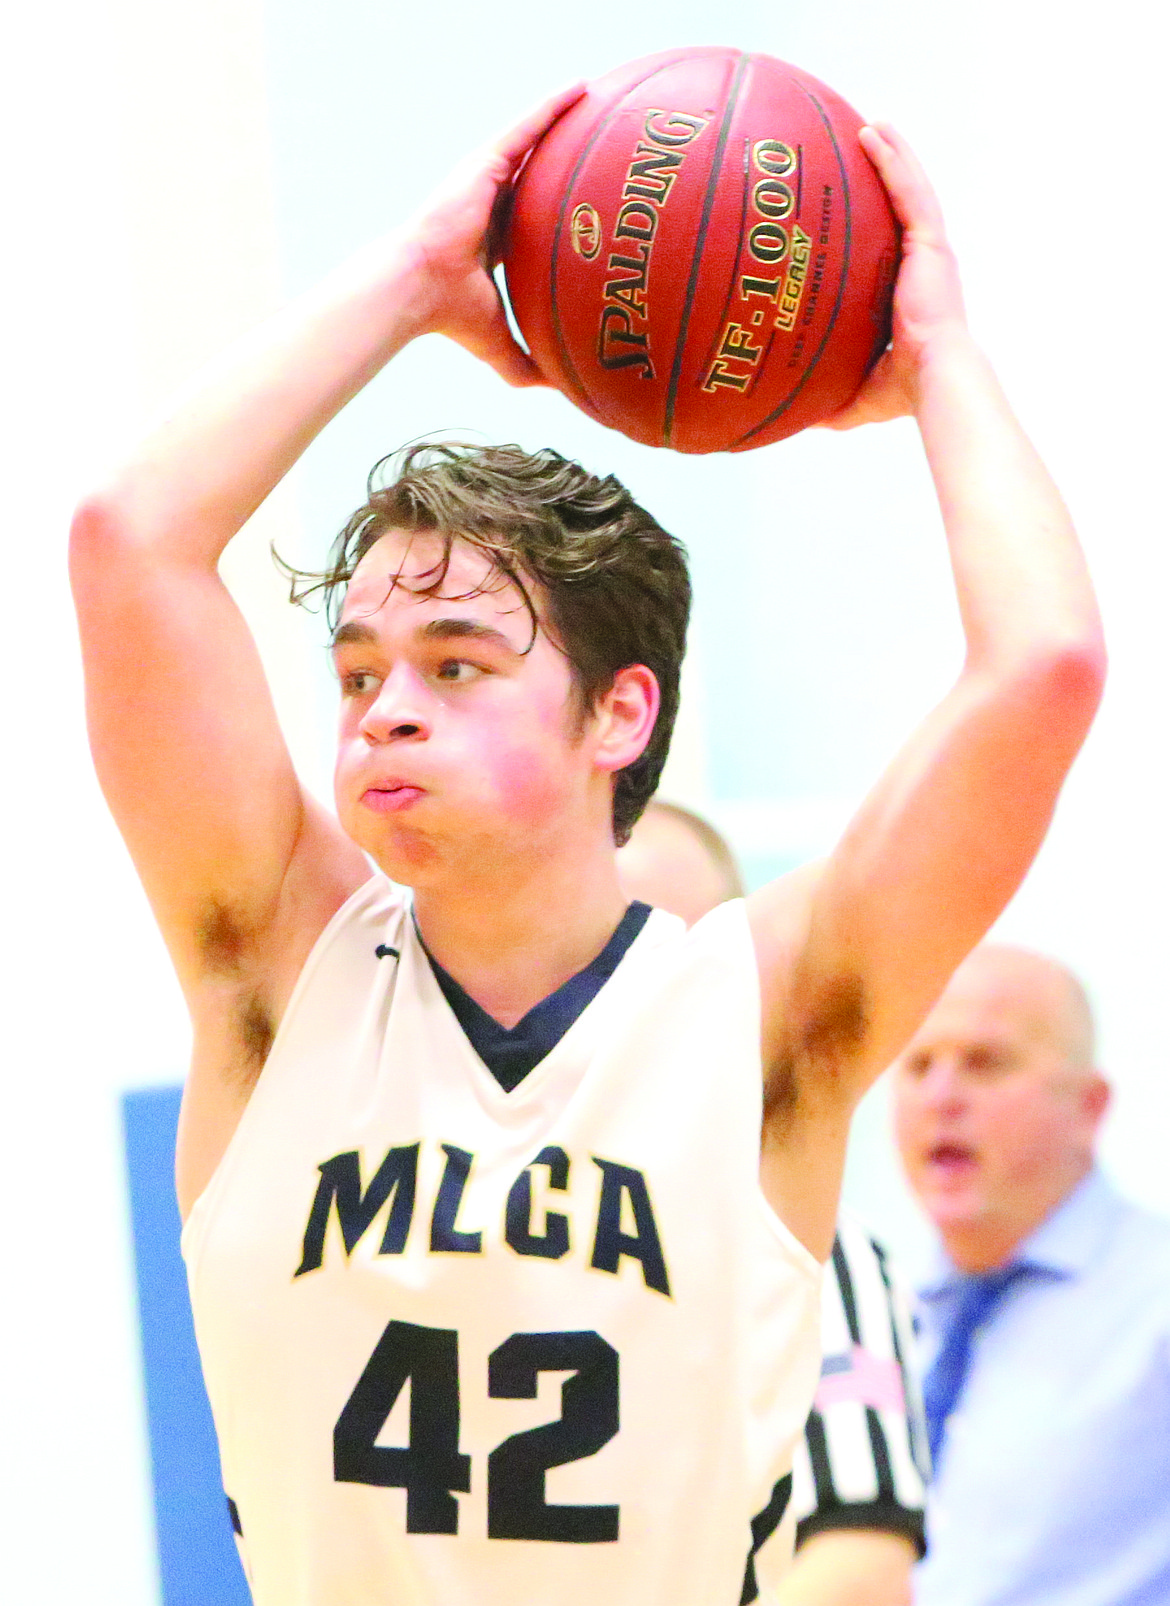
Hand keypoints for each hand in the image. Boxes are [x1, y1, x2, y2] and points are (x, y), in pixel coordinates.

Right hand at [402, 84, 584, 387]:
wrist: (420, 289)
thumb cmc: (452, 318)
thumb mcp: (499, 345)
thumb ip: (526, 365)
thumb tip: (560, 393)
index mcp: (495, 239)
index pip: (533, 216)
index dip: (559, 207)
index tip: (590, 204)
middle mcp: (492, 203)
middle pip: (537, 172)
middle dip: (565, 155)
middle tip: (606, 144)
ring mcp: (487, 179)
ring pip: (535, 139)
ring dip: (565, 118)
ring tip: (602, 97)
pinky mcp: (485, 162)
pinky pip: (527, 126)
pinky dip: (553, 106)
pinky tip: (582, 88)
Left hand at [821, 124, 967, 428]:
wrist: (935, 382)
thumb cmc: (905, 393)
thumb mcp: (857, 395)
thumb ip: (829, 401)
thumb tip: (794, 421)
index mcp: (912, 294)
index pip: (894, 249)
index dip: (881, 224)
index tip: (859, 207)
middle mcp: (925, 267)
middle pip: (904, 209)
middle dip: (888, 176)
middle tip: (865, 148)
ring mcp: (931, 252)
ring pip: (910, 189)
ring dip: (892, 155)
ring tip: (871, 124)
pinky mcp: (931, 244)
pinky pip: (910, 190)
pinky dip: (893, 160)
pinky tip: (874, 132)